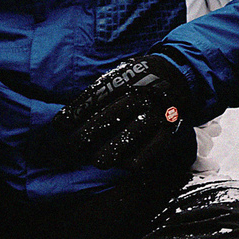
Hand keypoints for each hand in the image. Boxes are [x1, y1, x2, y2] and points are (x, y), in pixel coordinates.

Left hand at [56, 56, 186, 169]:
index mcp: (127, 79)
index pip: (97, 96)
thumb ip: (100, 92)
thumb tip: (67, 118)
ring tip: (98, 161)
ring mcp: (157, 112)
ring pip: (132, 134)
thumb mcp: (120, 75)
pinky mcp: (169, 129)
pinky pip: (154, 147)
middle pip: (112, 115)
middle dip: (89, 133)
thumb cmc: (138, 81)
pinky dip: (138, 158)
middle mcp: (142, 94)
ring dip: (112, 150)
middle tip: (73, 145)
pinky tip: (125, 164)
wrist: (178, 74)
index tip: (60, 125)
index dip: (77, 111)